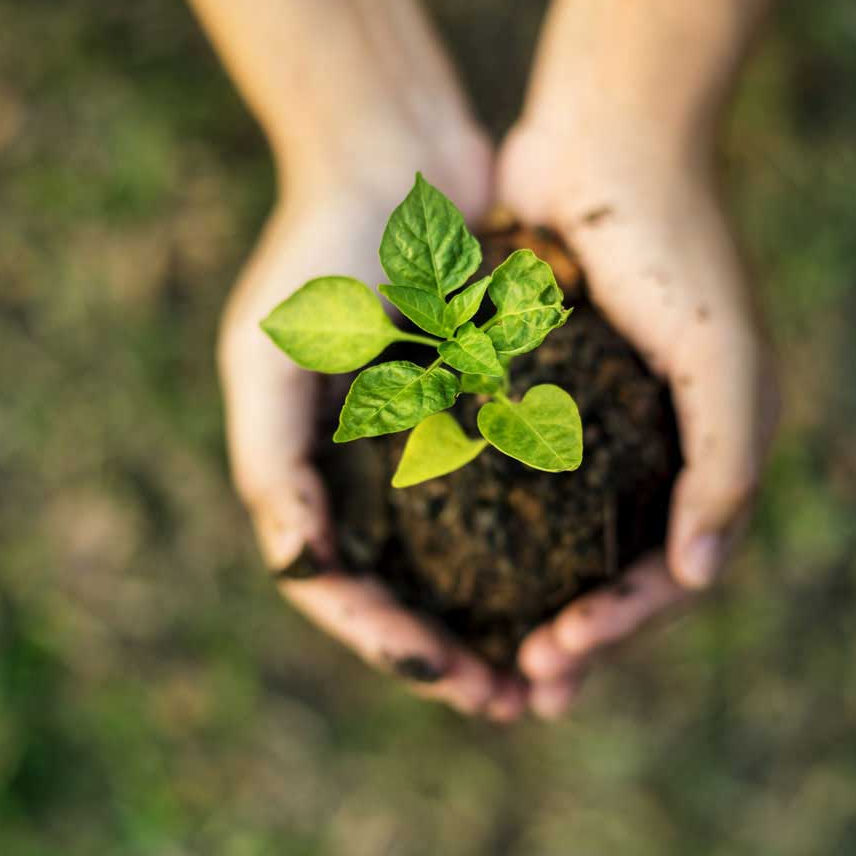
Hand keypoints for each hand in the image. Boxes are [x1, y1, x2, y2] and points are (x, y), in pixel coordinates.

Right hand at [217, 138, 529, 719]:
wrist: (393, 152)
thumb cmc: (318, 250)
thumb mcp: (270, 355)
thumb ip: (273, 465)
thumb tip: (301, 568)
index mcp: (312, 475)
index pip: (342, 591)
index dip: (392, 646)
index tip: (452, 677)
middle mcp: (371, 473)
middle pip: (411, 595)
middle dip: (457, 658)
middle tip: (516, 703)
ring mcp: (432, 446)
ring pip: (471, 563)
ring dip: (507, 621)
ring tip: (557, 666)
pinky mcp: (491, 410)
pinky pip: (519, 496)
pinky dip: (543, 546)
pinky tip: (586, 580)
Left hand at [495, 117, 781, 717]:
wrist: (611, 133)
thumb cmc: (676, 245)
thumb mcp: (721, 358)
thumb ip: (726, 467)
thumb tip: (699, 575)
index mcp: (711, 451)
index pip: (671, 572)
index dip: (619, 626)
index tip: (556, 658)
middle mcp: (661, 449)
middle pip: (617, 573)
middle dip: (576, 638)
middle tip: (521, 692)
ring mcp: (603, 424)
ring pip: (566, 542)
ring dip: (532, 603)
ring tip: (488, 656)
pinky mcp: (546, 392)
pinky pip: (523, 481)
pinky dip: (497, 531)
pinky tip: (453, 568)